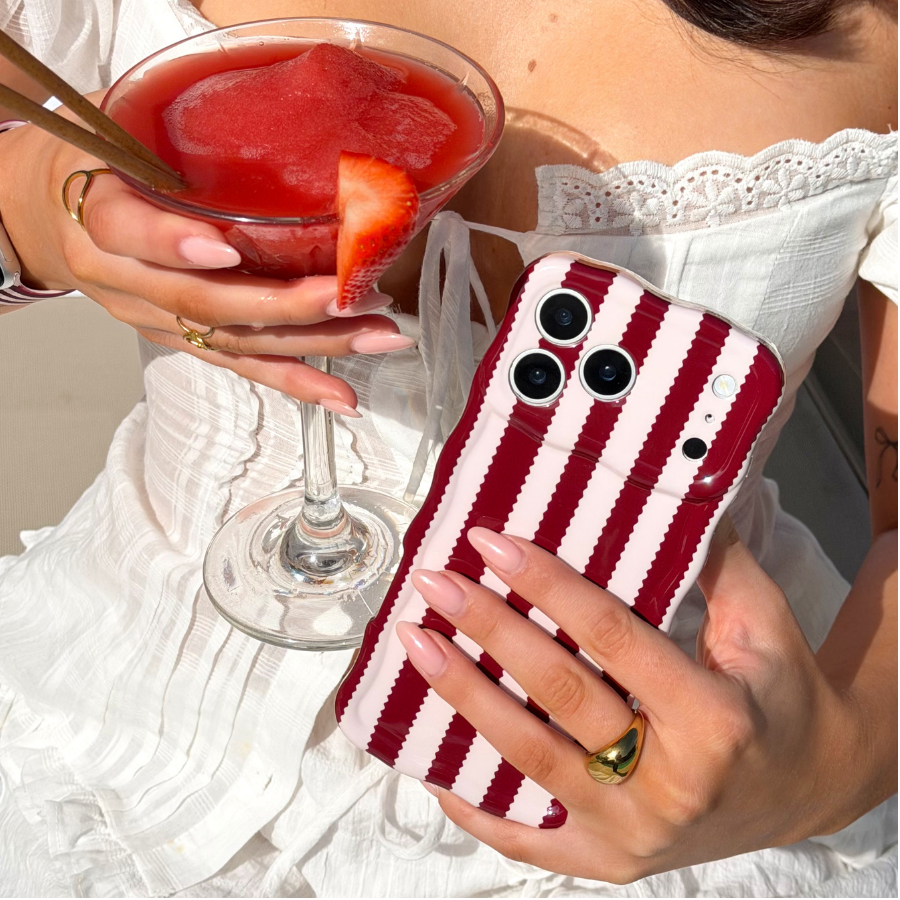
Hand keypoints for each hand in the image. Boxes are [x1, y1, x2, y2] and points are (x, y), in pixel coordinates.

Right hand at [0, 95, 411, 409]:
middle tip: (345, 296)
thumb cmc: (102, 172)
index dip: (174, 242)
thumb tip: (283, 128)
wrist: (55, 223)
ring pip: (234, 342)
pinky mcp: (184, 343)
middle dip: (283, 304)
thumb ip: (169, 149)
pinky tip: (339, 397)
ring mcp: (157, 321)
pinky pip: (241, 368)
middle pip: (203, 301)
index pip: (126, 230)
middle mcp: (126, 282)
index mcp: (100, 217)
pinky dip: (294, 382)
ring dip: (312, 345)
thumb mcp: (116, 140)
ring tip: (375, 337)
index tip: (224, 244)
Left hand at [397, 521, 861, 882]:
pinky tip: (432, 764)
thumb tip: (657, 495)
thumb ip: (714, 562)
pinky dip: (476, 807)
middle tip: (437, 585)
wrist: (811, 786)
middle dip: (491, 632)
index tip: (493, 544)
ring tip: (418, 649)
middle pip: (560, 695)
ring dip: (465, 700)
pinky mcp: (612, 861)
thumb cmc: (781, 696)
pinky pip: (529, 843)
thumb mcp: (764, 623)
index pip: (612, 637)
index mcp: (715, 716)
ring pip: (531, 760)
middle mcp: (673, 782)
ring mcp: (637, 832)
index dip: (548, 586)